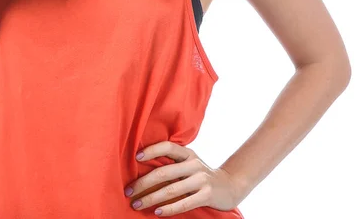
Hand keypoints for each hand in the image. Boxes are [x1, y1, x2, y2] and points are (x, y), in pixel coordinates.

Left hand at [124, 141, 241, 215]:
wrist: (230, 185)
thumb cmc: (201, 175)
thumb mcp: (190, 164)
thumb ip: (173, 164)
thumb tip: (143, 169)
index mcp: (188, 153)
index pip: (168, 146)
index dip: (152, 150)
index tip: (136, 157)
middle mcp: (194, 164)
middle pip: (164, 172)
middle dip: (143, 183)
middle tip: (129, 191)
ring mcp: (201, 179)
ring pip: (171, 190)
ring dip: (151, 198)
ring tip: (137, 204)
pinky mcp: (207, 195)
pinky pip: (184, 203)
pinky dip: (169, 208)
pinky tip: (157, 212)